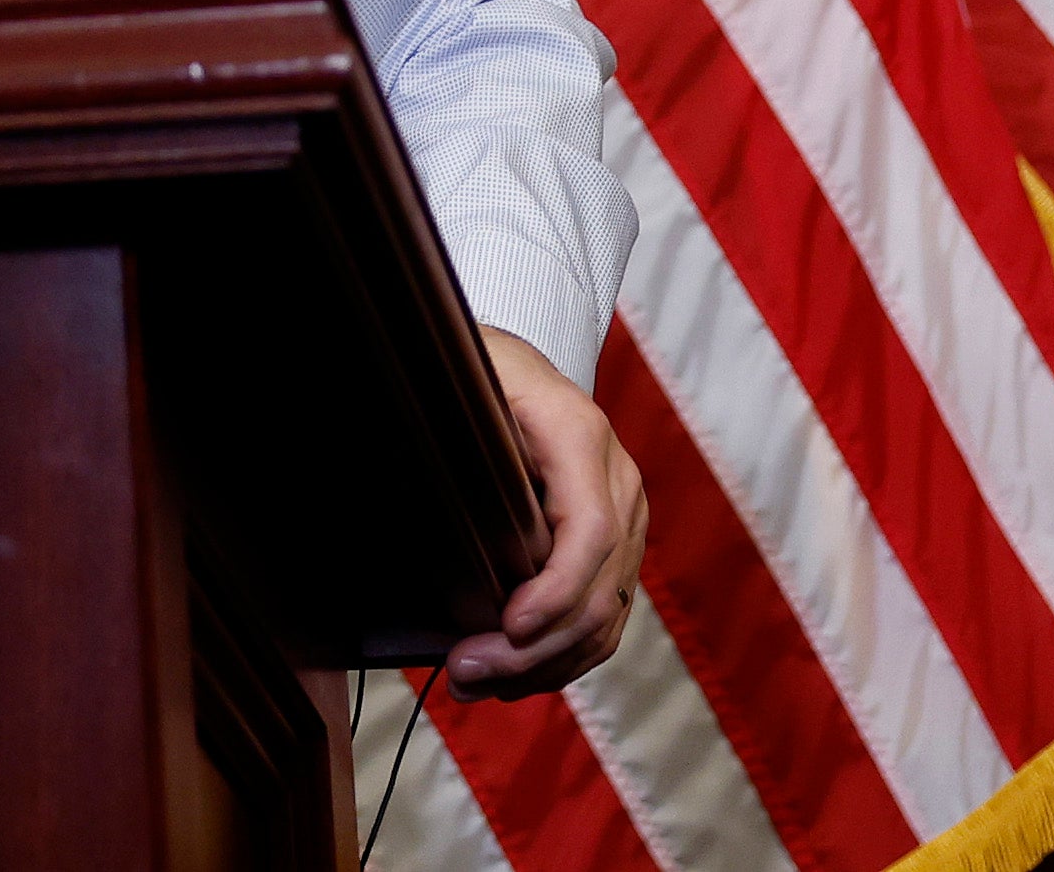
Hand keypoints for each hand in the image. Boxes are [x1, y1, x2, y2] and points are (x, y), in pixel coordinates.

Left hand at [450, 327, 645, 697]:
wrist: (525, 369)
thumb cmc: (487, 377)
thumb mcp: (468, 385)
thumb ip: (457, 435)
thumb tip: (426, 497)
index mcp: (582, 437)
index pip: (592, 530)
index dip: (556, 590)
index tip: (509, 627)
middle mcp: (619, 483)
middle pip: (599, 589)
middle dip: (535, 648)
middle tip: (463, 674)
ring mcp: (628, 520)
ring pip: (605, 617)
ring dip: (543, 666)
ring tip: (473, 684)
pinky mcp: (619, 550)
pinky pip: (603, 619)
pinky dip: (560, 658)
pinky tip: (511, 676)